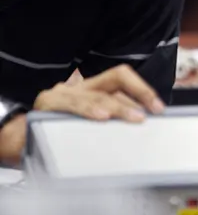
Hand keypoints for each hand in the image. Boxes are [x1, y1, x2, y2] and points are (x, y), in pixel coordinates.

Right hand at [33, 64, 164, 121]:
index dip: (143, 89)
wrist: (21, 137)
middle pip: (116, 77)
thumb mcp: (90, 123)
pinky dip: (88, 110)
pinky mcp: (47, 104)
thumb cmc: (58, 131)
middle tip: (149, 114)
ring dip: (119, 107)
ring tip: (133, 118)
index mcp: (93, 88)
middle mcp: (80, 85)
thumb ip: (113, 119)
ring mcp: (64, 93)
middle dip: (138, 93)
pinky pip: (71, 104)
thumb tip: (144, 123)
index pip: (123, 78)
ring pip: (97, 93)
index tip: (159, 108)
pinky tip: (100, 116)